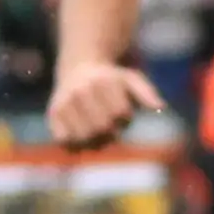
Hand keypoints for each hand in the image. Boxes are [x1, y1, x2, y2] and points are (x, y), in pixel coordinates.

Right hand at [47, 60, 164, 149]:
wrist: (78, 68)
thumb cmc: (111, 79)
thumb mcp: (132, 79)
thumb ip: (146, 93)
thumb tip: (161, 108)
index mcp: (103, 81)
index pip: (120, 114)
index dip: (125, 120)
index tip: (123, 115)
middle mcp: (81, 91)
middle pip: (102, 128)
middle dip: (111, 134)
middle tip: (111, 130)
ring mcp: (64, 102)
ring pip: (83, 138)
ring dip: (94, 142)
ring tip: (98, 135)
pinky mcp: (53, 114)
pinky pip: (65, 141)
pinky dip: (75, 145)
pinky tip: (82, 137)